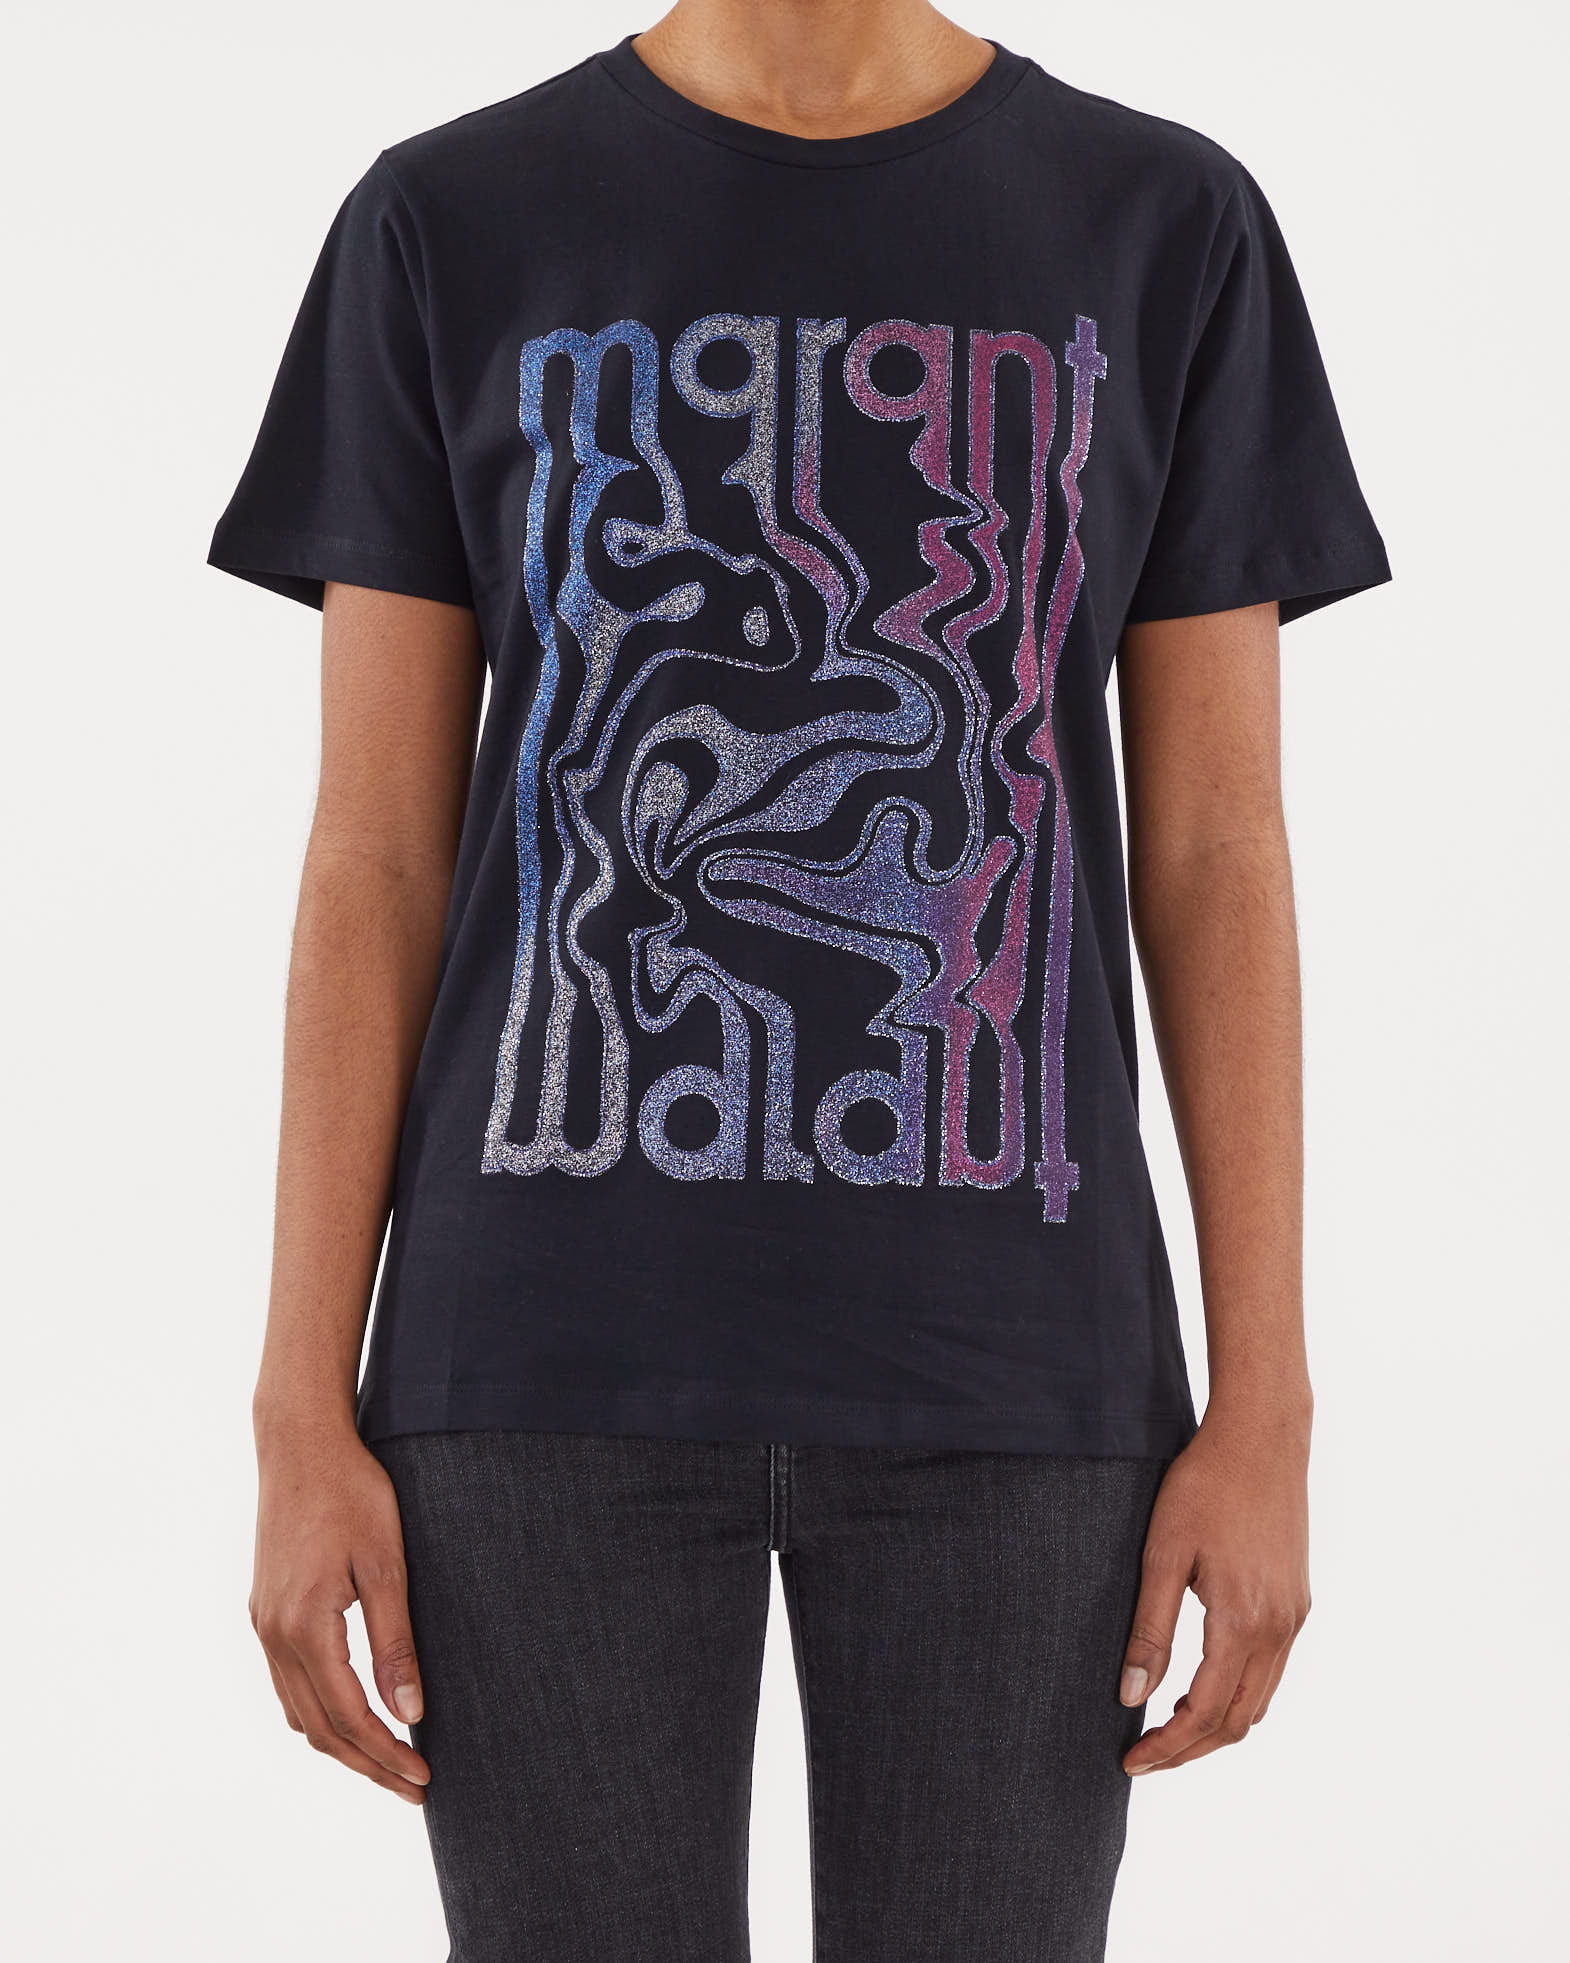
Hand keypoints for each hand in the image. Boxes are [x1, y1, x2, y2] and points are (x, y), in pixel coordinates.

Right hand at [250, 1412, 429, 1802]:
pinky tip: (350, 1714)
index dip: (387, 1753)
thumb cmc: (352, 1494)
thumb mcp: (386, 1564)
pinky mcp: (265, 1609)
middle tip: (414, 1787)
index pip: (348, 1717)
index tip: (424, 1777)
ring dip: (341, 1744)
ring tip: (388, 1761)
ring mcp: (263, 1623)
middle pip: (319, 1729)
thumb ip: (396, 1641)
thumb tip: (410, 1711)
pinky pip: (288, 1683)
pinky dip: (319, 1712)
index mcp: (304, 1627)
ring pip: (298, 1712)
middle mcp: (273, 1634)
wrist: (300, 1445)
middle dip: (368, 1764)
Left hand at [1120, 1400, 1310, 1774]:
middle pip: (1238, 1721)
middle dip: (1190, 1749)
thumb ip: (1149, 1630)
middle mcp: (1279, 1629)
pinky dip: (1239, 1694)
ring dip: (1217, 1726)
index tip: (1131, 1761)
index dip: (1168, 1747)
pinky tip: (1205, 1685)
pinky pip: (1272, 1671)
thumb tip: (1131, 1696)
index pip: (1205, 1713)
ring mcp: (1295, 1617)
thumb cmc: (1203, 1486)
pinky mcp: (1298, 1601)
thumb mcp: (1162, 1553)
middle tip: (1144, 1757)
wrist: (1262, 1437)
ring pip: (1259, 1701)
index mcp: (1243, 1622)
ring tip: (1168, 1729)